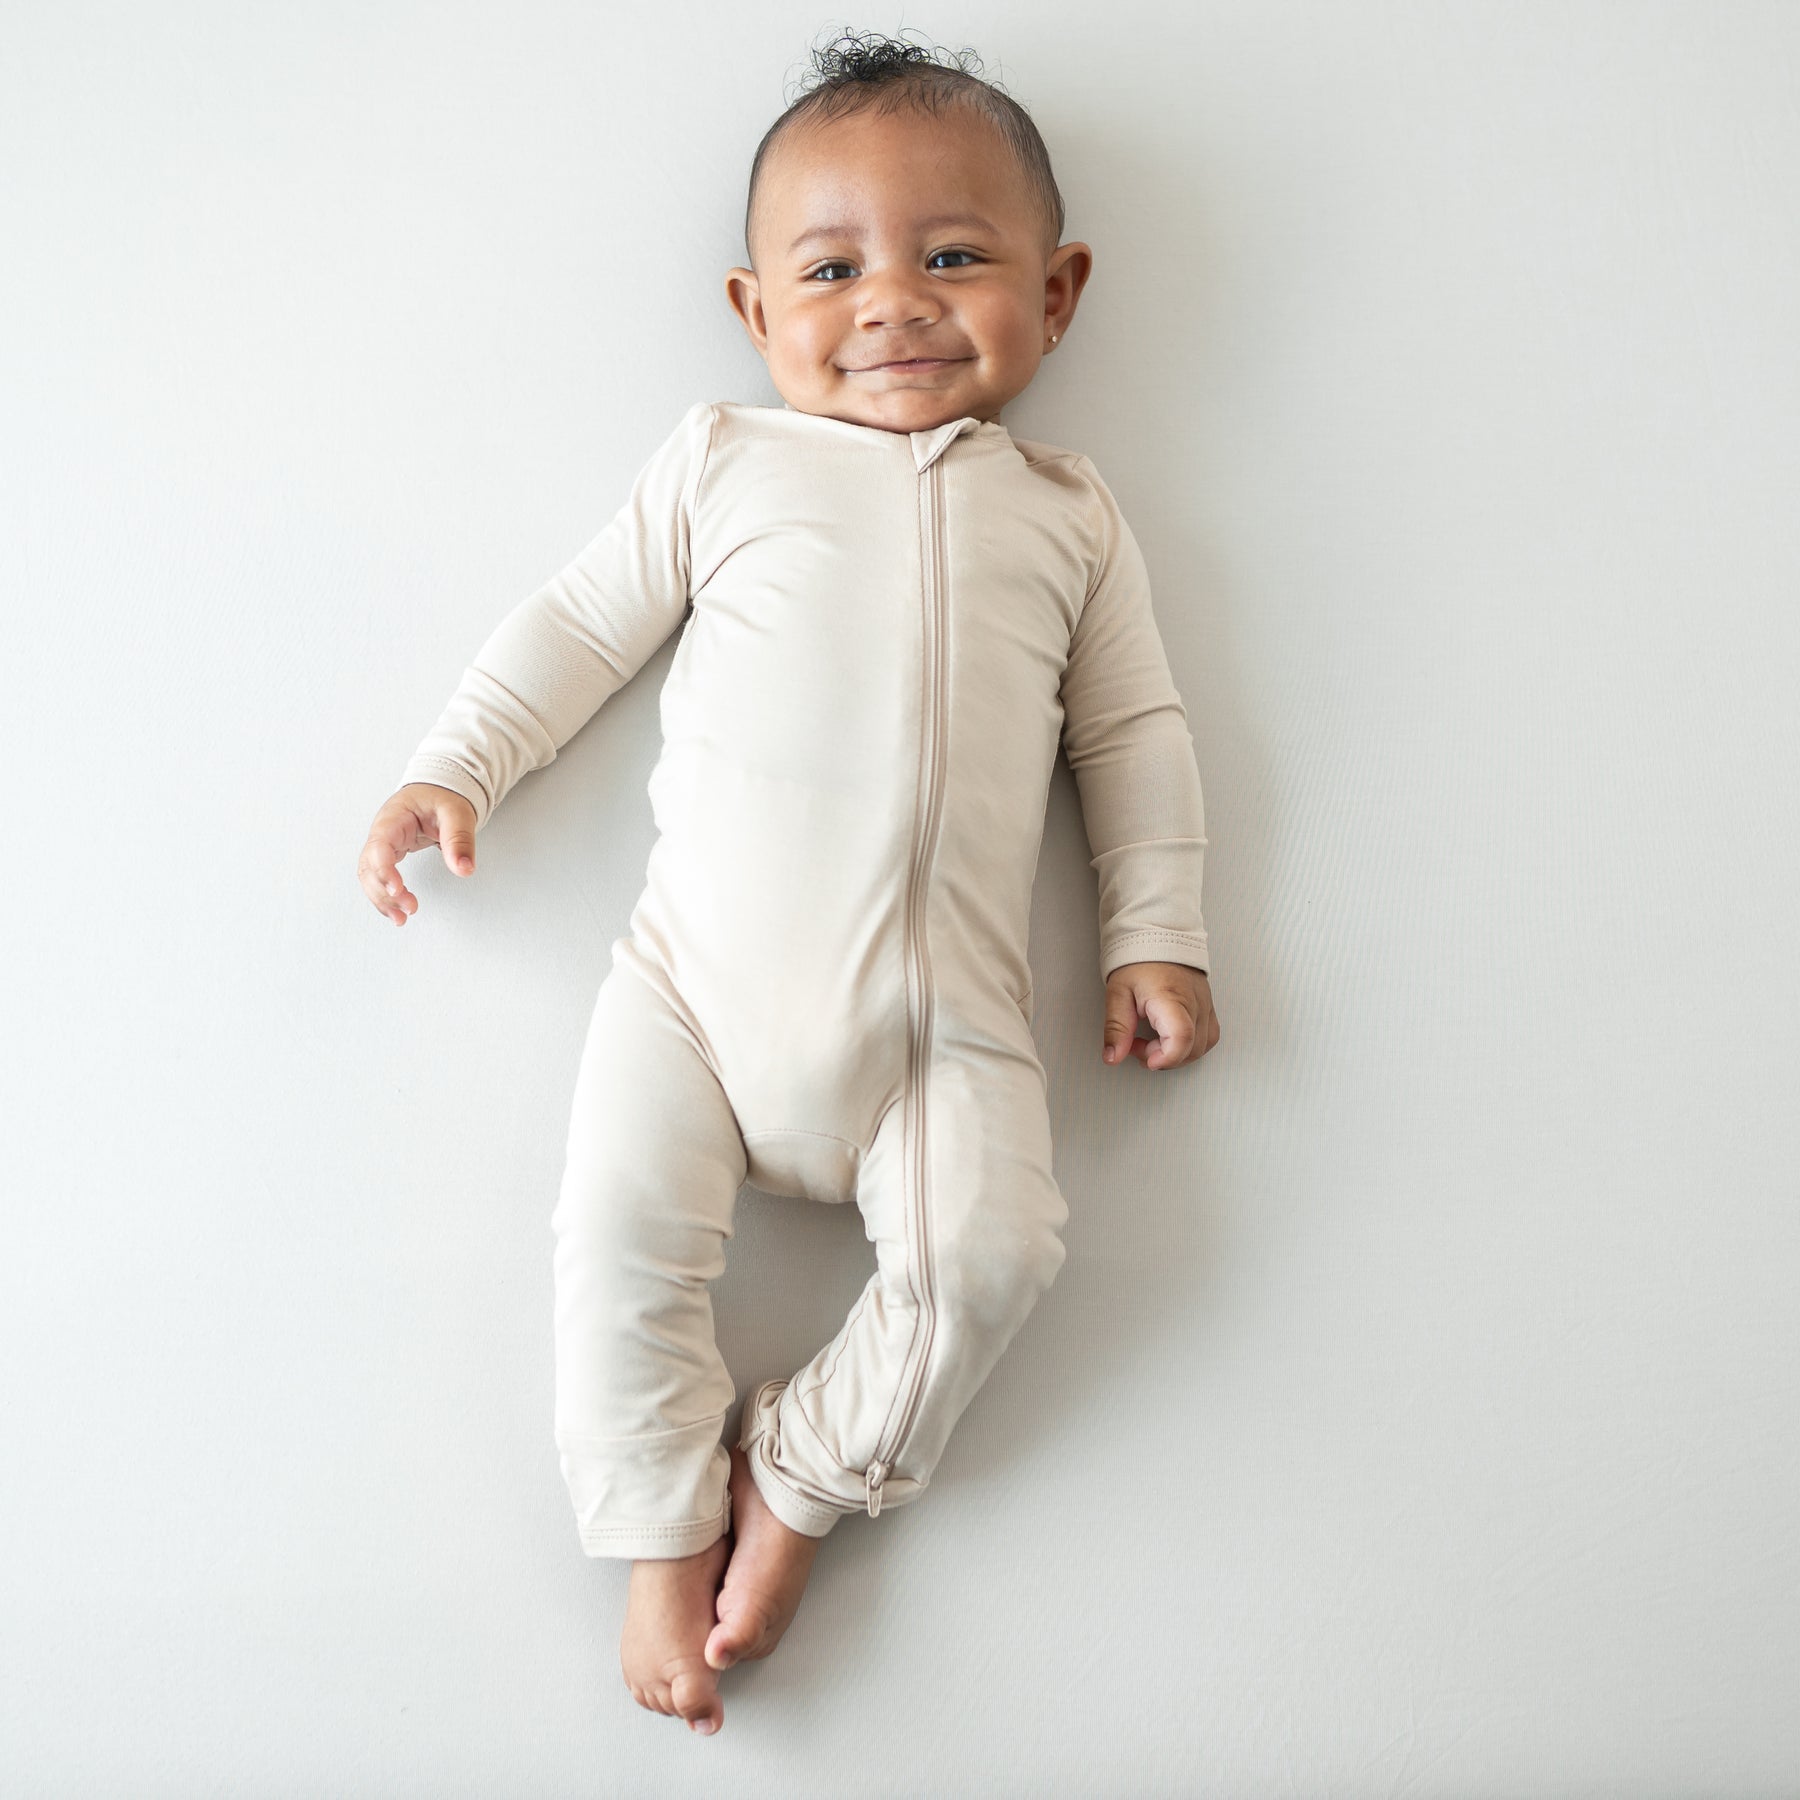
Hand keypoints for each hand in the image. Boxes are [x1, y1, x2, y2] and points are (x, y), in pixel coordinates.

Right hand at [357, 783, 478, 925]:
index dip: (384, 870)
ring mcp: (383, 845)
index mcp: (394, 818)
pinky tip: (397, 912)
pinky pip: (379, 878)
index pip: (379, 846)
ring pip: (370, 876)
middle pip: (369, 866)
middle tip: (409, 908)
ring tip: (402, 919)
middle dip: (384, 891)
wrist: (439, 790)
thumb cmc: (443, 797)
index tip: (398, 889)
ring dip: (382, 899)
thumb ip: (459, 839)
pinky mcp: (390, 855)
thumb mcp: (457, 813)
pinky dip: (385, 897)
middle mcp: (382, 833)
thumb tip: (464, 869)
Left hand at [1101, 961, 1218, 1070]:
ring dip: (1177, 1054)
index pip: (1181, 1039)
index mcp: (1171, 997)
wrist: (1159, 934)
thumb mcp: (1117, 993)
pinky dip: (1191, 1045)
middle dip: (1163, 1058)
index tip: (1146, 1060)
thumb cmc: (1140, 958)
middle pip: (1192, 1048)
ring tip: (1152, 1041)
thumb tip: (1113, 1056)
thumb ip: (1116, 1028)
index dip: (1165, 1059)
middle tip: (1137, 1045)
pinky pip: (1209, 1036)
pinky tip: (1170, 1038)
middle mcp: (1194, 1002)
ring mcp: (1205, 1004)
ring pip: (1202, 1046)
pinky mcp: (1208, 1005)